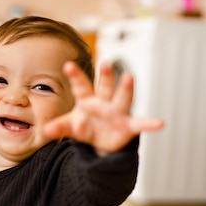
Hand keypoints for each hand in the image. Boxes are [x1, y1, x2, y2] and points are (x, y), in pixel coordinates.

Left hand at [44, 62, 163, 153]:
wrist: (100, 142)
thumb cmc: (85, 127)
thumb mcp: (70, 127)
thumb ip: (59, 126)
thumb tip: (45, 130)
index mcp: (87, 99)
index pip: (81, 86)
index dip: (75, 76)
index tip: (68, 65)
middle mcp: (104, 102)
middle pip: (105, 87)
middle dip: (105, 76)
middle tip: (105, 63)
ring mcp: (117, 112)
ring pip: (122, 98)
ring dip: (126, 89)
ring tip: (129, 77)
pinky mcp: (128, 126)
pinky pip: (140, 123)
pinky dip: (149, 123)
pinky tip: (160, 124)